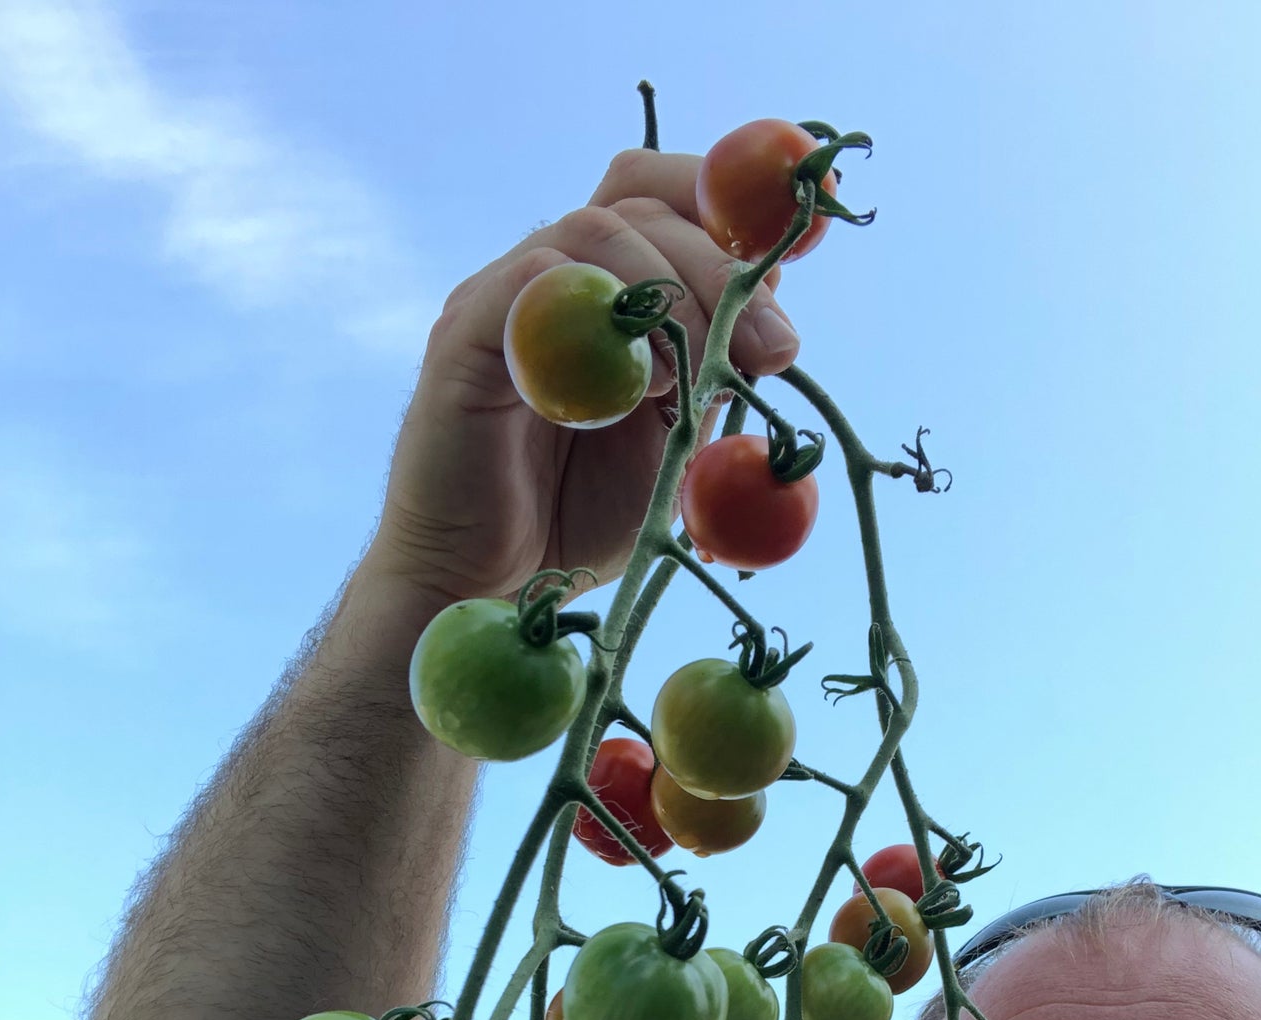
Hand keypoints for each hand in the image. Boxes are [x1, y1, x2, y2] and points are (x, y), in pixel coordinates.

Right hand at [365, 149, 799, 607]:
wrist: (498, 583)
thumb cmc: (579, 517)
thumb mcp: (675, 446)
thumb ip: (713, 383)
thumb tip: (777, 332)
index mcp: (606, 290)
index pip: (662, 194)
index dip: (728, 205)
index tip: (795, 256)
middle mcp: (553, 277)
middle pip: (641, 204)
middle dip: (722, 269)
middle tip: (772, 349)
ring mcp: (505, 299)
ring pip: (596, 232)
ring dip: (671, 295)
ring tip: (694, 380)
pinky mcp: (465, 336)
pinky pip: (530, 287)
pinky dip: (596, 326)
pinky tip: (631, 390)